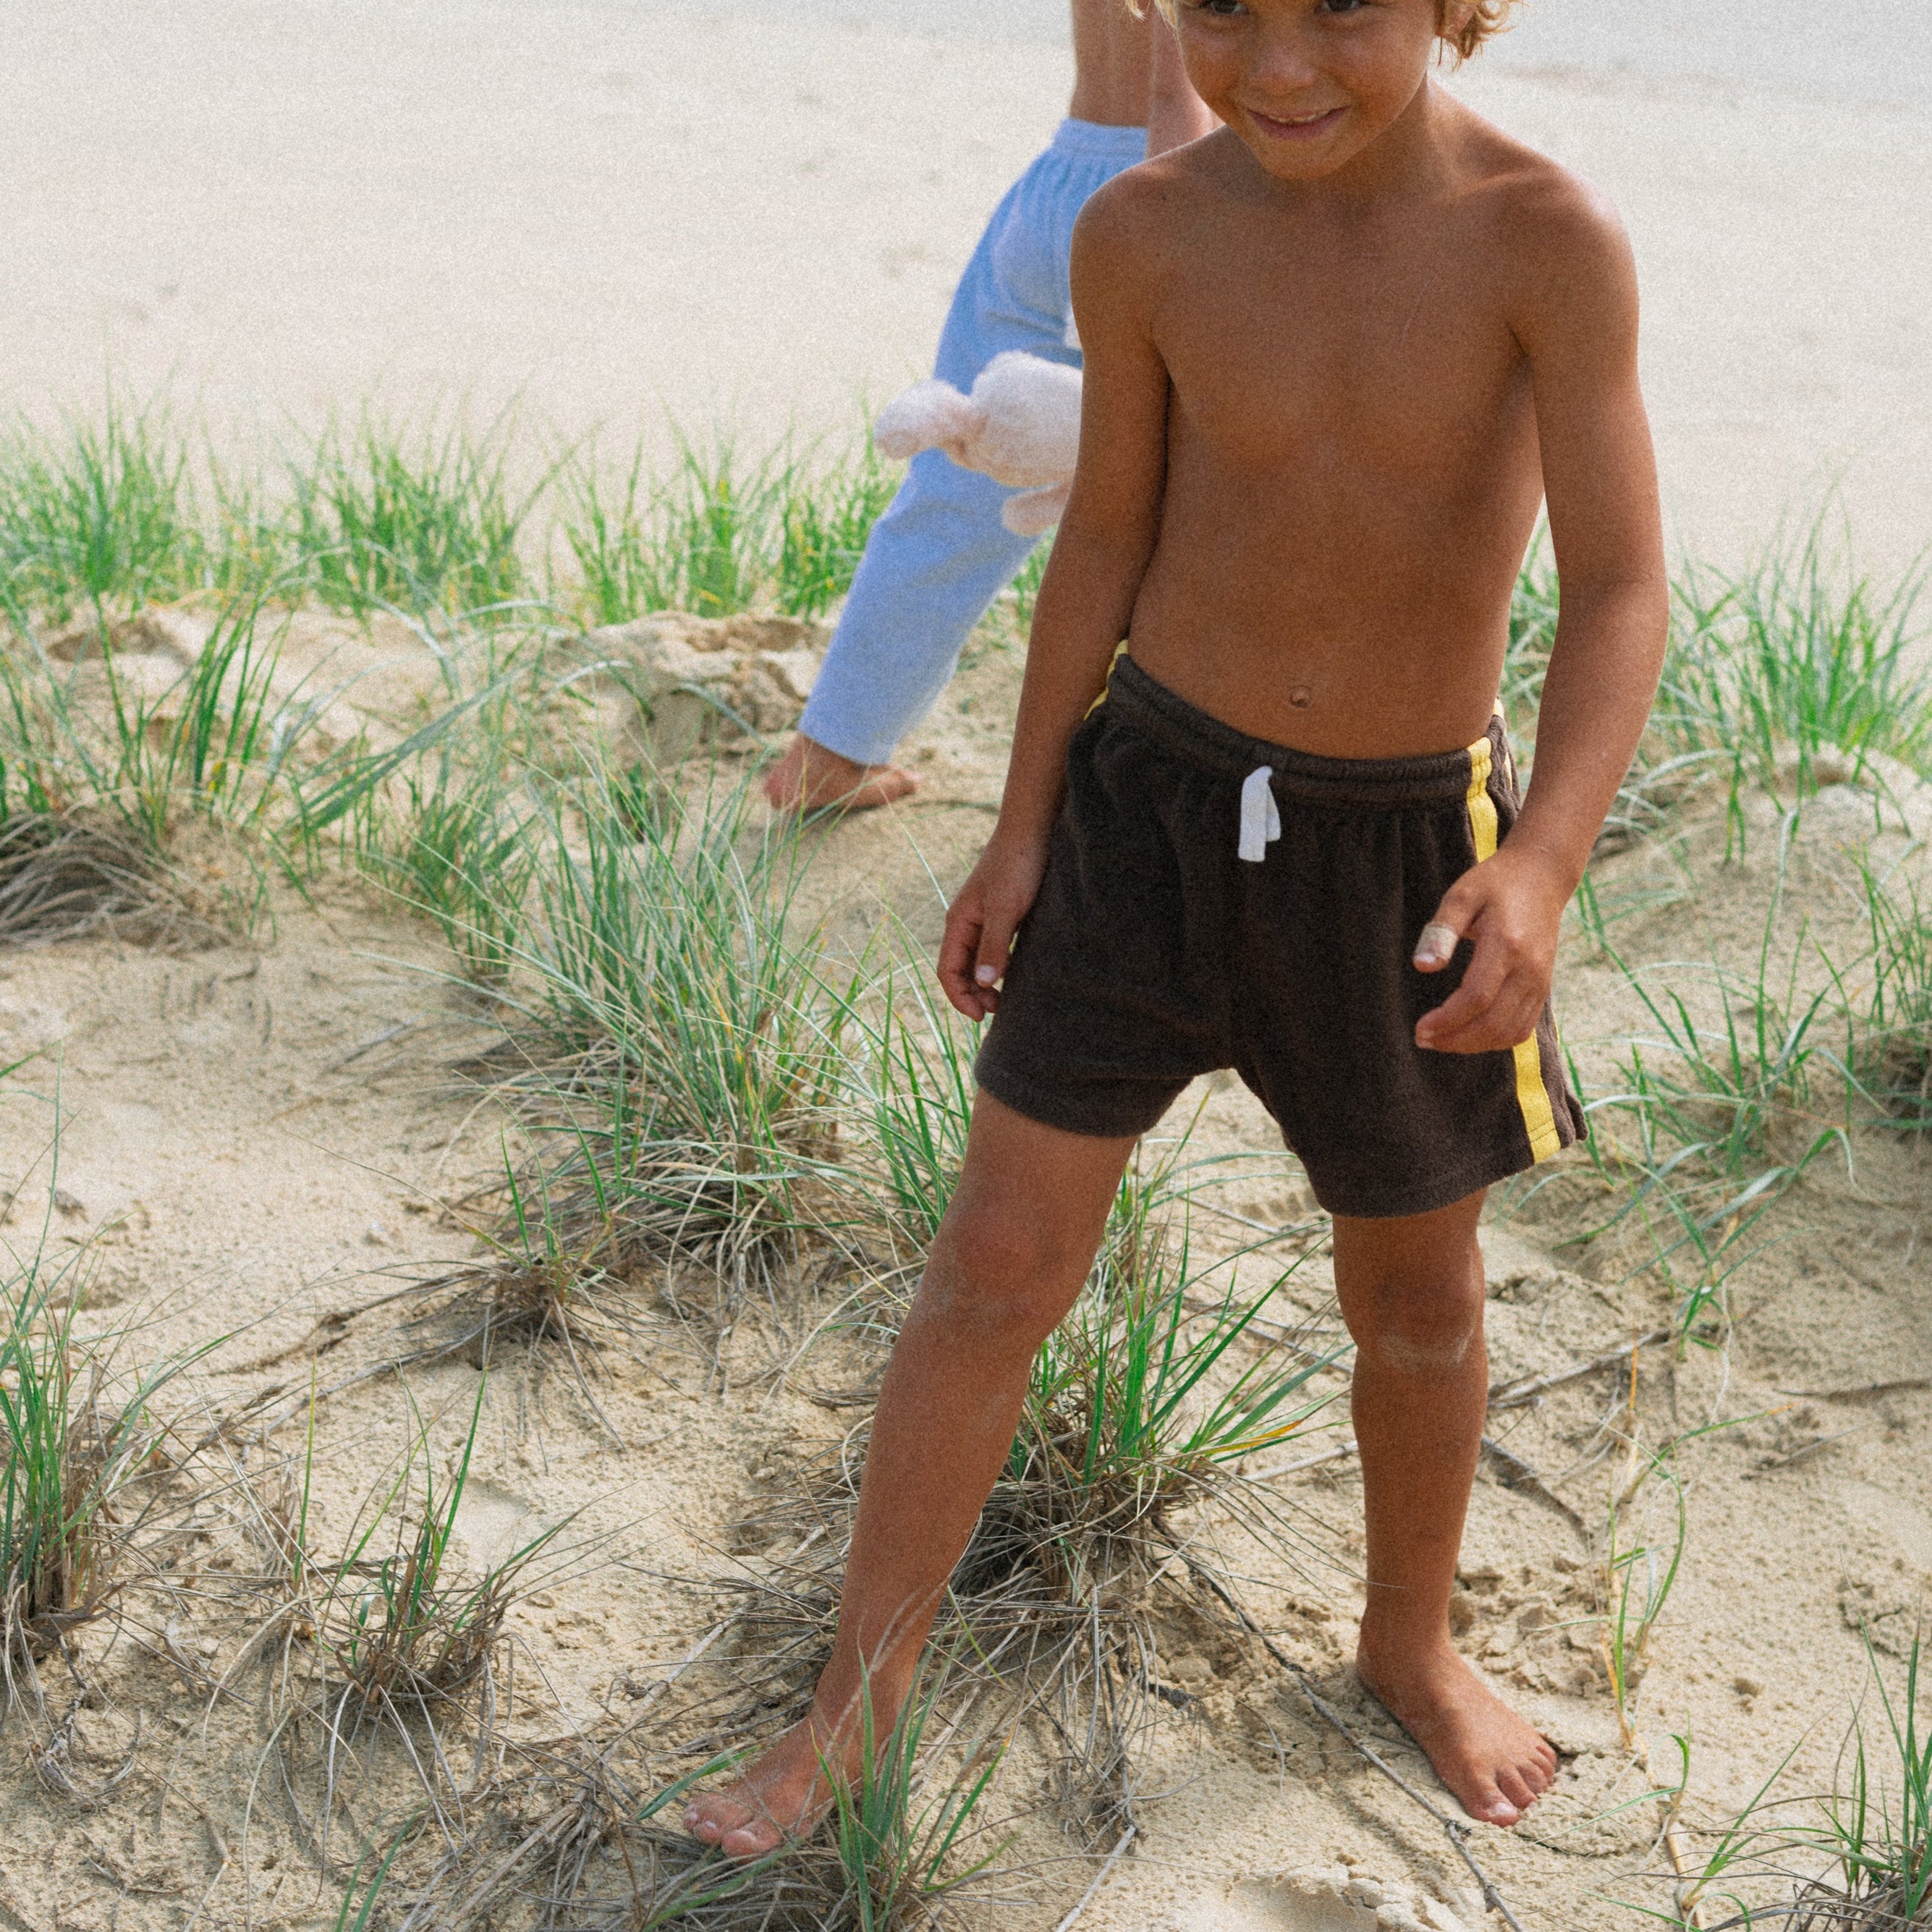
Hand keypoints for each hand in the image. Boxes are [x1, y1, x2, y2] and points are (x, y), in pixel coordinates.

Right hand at [938, 833, 1049, 1021]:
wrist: (1031, 831)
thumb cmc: (1017, 866)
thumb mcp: (1007, 909)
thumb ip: (994, 945)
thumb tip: (983, 982)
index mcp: (958, 922)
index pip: (947, 970)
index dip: (960, 997)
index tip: (980, 1017)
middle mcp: (966, 923)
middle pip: (959, 969)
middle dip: (972, 995)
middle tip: (997, 1011)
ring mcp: (983, 919)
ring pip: (976, 960)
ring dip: (985, 983)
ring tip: (1005, 999)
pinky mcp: (1002, 914)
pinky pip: (993, 949)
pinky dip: (999, 967)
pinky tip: (1016, 974)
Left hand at [1412, 844, 1571, 1055]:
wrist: (1542, 877)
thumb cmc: (1495, 884)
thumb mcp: (1462, 895)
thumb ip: (1441, 930)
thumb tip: (1423, 966)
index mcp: (1507, 945)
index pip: (1476, 998)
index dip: (1447, 1021)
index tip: (1420, 1029)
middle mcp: (1530, 969)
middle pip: (1493, 1023)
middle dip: (1455, 1040)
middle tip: (1423, 1039)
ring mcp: (1541, 981)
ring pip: (1510, 1032)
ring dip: (1474, 1045)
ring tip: (1441, 1041)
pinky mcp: (1544, 987)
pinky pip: (1523, 1028)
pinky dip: (1496, 1040)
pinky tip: (1469, 1036)